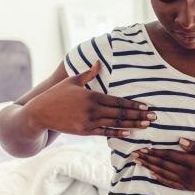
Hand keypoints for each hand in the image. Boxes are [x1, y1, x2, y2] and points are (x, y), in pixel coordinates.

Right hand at [24, 61, 156, 136]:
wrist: (40, 113)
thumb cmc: (57, 95)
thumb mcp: (73, 80)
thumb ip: (88, 73)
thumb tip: (99, 62)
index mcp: (92, 96)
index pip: (118, 101)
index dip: (133, 104)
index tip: (146, 106)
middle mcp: (93, 109)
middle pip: (121, 113)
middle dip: (139, 115)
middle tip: (154, 117)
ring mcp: (89, 122)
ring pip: (116, 123)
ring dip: (133, 125)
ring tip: (147, 125)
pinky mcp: (84, 131)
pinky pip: (104, 132)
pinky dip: (117, 132)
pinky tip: (129, 133)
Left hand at [132, 138, 194, 194]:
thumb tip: (180, 141)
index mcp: (193, 162)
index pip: (169, 155)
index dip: (155, 151)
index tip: (144, 148)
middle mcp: (187, 173)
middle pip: (163, 165)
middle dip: (148, 159)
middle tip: (135, 154)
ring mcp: (187, 181)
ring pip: (164, 174)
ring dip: (151, 168)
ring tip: (140, 163)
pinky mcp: (189, 187)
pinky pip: (171, 183)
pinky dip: (161, 179)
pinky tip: (154, 175)